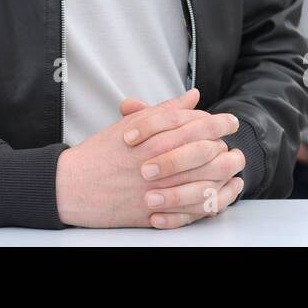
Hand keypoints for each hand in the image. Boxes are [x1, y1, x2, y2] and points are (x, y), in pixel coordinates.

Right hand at [56, 89, 244, 228]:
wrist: (72, 185)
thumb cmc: (100, 153)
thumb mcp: (131, 124)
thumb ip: (165, 110)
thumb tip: (193, 96)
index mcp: (151, 137)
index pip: (194, 124)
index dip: (217, 122)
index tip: (230, 121)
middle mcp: (155, 161)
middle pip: (203, 153)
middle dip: (225, 148)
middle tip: (235, 145)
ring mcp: (155, 188)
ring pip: (200, 181)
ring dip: (221, 175)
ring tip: (232, 168)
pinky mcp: (152, 211)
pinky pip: (188, 209)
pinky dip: (207, 201)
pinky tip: (219, 194)